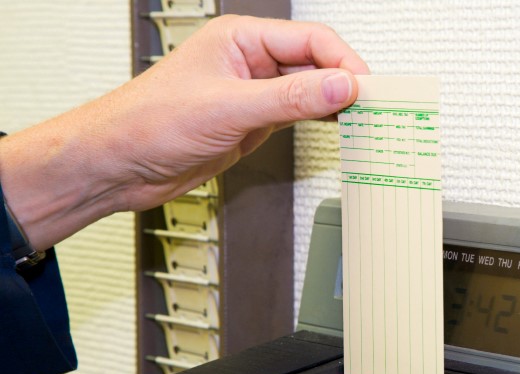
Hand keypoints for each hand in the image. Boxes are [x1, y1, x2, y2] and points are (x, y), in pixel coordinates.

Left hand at [0, 15, 368, 250]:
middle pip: (316, 63)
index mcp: (241, 39)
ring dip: (336, 104)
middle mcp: (249, 62)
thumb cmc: (148, 121)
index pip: (310, 41)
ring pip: (309, 90)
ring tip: (364, 119)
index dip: (344, 63)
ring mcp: (253, 93)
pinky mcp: (252, 122)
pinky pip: (297, 114)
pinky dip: (320, 121)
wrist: (119, 164)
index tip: (367, 89)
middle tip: (375, 107)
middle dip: (346, 83)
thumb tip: (341, 85)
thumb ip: (290, 97)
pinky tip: (337, 129)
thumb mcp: (229, 107)